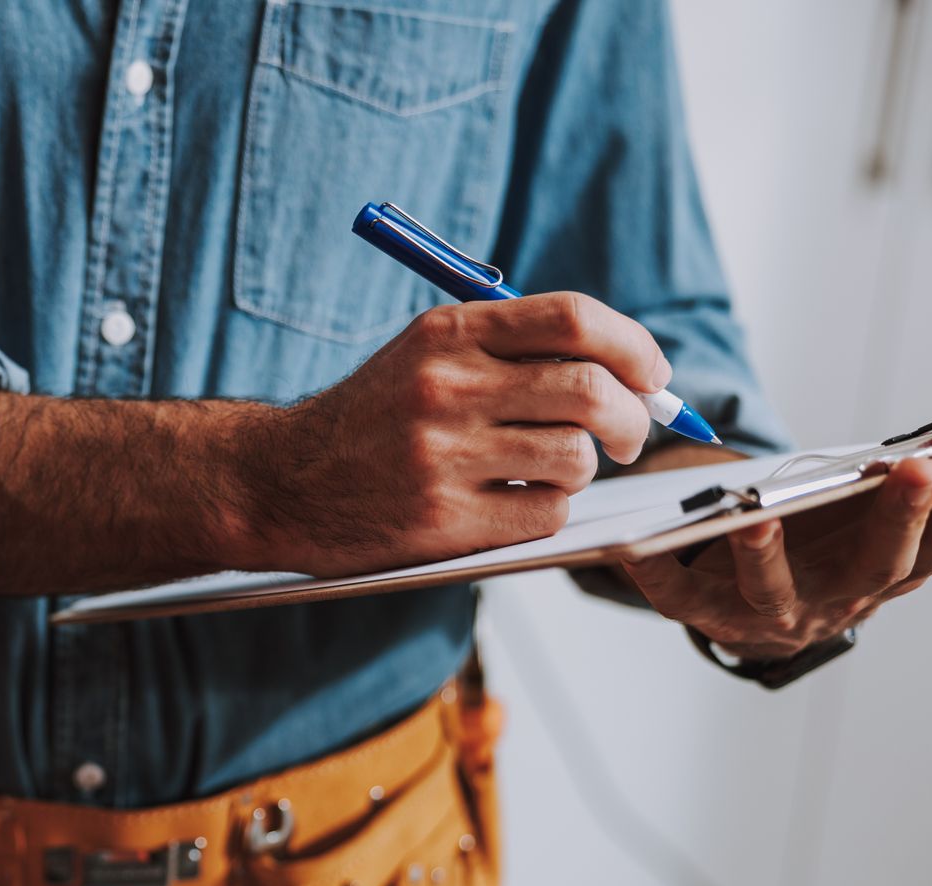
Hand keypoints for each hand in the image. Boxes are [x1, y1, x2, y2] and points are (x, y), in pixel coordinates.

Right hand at [239, 293, 668, 575]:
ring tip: (550, 471)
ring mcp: (443, 456)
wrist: (279, 483)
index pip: (575, 320)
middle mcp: (447, 388)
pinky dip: (547, 510)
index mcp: (449, 334)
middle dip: (635, 418)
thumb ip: (512, 350)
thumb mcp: (425, 356)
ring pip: (576, 458)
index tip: (652, 375)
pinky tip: (512, 502)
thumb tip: (630, 373)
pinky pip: (546, 512)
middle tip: (630, 436)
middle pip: (592, 389)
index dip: (634, 347)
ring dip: (582, 470)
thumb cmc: (370, 420)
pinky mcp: (442, 519)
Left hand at [622, 362, 931, 658]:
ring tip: (758, 516)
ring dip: (768, 555)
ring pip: (777, 590)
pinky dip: (654, 572)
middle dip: (906, 513)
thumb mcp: (886, 491)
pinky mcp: (708, 611)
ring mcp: (777, 609)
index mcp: (902, 559)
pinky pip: (677, 596)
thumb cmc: (830, 536)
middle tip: (920, 466)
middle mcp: (846, 593)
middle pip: (886, 563)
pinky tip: (632, 545)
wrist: (758, 607)